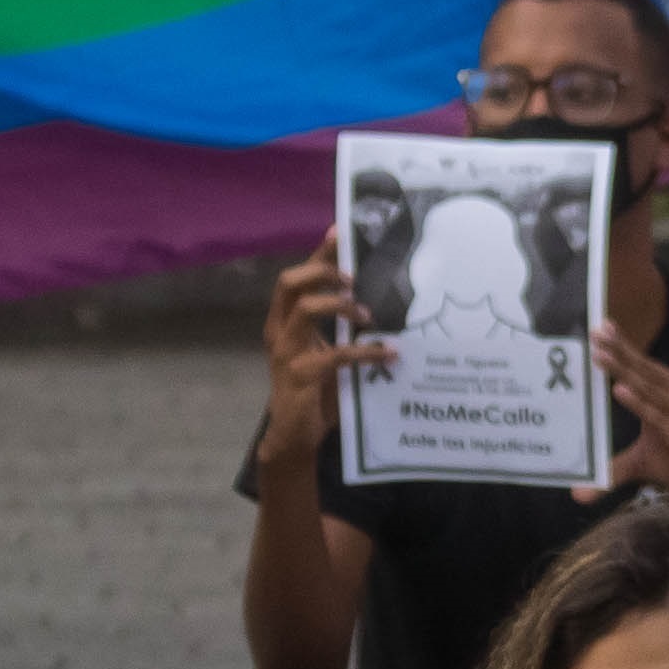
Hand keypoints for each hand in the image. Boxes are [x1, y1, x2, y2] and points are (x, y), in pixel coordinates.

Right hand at [257, 236, 389, 464]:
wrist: (294, 436)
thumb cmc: (315, 391)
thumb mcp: (327, 352)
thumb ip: (341, 329)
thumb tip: (380, 303)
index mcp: (284, 322)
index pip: (296, 278)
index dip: (317, 253)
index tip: (340, 231)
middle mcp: (279, 332)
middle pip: (289, 283)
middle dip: (322, 271)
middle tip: (352, 278)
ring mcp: (286, 353)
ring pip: (305, 309)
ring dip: (340, 306)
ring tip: (367, 314)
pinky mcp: (301, 376)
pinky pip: (335, 355)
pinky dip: (365, 352)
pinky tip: (388, 354)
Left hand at [600, 321, 668, 533]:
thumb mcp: (646, 461)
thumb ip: (614, 469)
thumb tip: (578, 494)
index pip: (642, 366)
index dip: (623, 346)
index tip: (600, 326)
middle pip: (643, 368)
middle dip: (618, 348)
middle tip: (595, 329)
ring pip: (647, 386)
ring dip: (622, 368)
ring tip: (599, 353)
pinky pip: (656, 415)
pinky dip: (638, 402)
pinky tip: (619, 389)